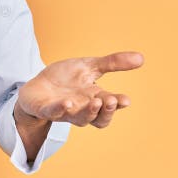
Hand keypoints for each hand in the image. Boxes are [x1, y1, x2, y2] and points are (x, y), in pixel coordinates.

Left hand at [15, 51, 143, 128]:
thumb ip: (112, 63)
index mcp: (94, 97)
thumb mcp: (89, 66)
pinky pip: (54, 113)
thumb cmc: (65, 78)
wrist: (37, 86)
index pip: (110, 105)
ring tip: (94, 102)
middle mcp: (82, 108)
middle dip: (106, 111)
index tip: (125, 99)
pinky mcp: (46, 109)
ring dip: (88, 112)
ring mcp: (65, 111)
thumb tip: (141, 57)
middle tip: (111, 100)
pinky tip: (65, 103)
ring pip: (80, 119)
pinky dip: (60, 109)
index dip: (118, 104)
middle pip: (99, 118)